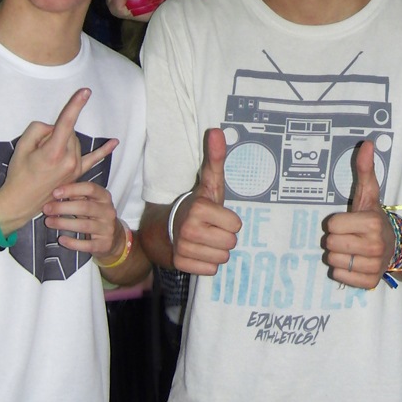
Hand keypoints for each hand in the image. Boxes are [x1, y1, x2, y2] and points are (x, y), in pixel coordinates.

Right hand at [0, 89, 108, 232]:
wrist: (22, 201)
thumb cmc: (19, 174)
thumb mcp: (22, 147)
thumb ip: (38, 130)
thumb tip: (53, 128)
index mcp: (54, 152)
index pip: (67, 122)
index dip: (76, 105)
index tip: (86, 91)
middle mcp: (69, 160)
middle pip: (67, 131)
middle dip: (54, 133)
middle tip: (38, 151)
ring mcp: (76, 167)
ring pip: (73, 141)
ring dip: (62, 142)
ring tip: (45, 160)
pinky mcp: (78, 173)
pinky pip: (93, 159)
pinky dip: (104, 150)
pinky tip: (114, 142)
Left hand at [42, 138, 124, 254]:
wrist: (113, 237)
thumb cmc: (94, 213)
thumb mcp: (90, 199)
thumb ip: (77, 190)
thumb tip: (53, 178)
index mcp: (104, 196)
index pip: (90, 188)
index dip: (72, 189)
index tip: (54, 191)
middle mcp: (108, 210)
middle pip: (85, 207)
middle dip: (63, 207)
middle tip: (46, 208)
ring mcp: (107, 228)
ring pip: (85, 225)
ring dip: (64, 223)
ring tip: (48, 222)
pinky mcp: (104, 244)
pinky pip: (87, 244)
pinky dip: (73, 242)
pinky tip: (61, 239)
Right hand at [171, 128, 241, 273]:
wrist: (164, 230)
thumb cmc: (195, 207)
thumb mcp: (208, 184)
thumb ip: (215, 159)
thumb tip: (217, 131)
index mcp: (200, 208)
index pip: (236, 225)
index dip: (229, 221)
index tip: (216, 217)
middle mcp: (190, 229)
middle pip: (231, 243)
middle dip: (224, 237)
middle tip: (211, 230)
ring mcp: (184, 247)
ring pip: (222, 258)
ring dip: (216, 251)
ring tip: (205, 241)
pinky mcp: (181, 264)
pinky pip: (211, 270)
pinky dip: (207, 263)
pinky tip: (198, 252)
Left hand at [322, 141, 392, 288]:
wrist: (398, 246)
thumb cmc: (376, 219)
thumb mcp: (369, 195)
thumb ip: (365, 170)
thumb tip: (366, 143)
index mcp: (371, 222)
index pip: (331, 224)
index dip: (337, 223)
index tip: (349, 223)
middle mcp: (374, 245)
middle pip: (330, 243)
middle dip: (336, 239)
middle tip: (350, 237)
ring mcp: (373, 265)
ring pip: (334, 261)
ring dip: (339, 256)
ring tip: (353, 250)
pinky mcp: (370, 282)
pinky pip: (341, 278)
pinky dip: (343, 272)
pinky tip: (354, 263)